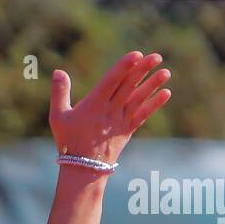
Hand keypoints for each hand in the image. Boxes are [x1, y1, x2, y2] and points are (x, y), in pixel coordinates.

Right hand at [49, 51, 171, 163]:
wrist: (84, 168)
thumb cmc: (68, 141)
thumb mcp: (58, 117)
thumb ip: (59, 93)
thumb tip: (59, 71)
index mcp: (93, 105)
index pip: (111, 81)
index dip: (124, 67)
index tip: (137, 55)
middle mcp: (110, 111)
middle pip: (129, 87)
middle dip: (143, 70)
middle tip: (157, 56)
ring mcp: (121, 121)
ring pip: (139, 99)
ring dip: (153, 85)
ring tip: (166, 72)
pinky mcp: (127, 130)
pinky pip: (143, 115)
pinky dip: (155, 104)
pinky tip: (166, 93)